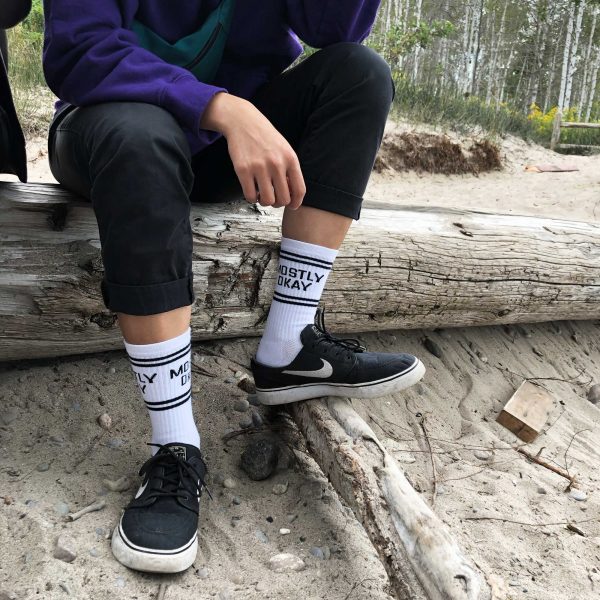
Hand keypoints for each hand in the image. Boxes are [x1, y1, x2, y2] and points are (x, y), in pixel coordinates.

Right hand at [200, 92, 304, 208]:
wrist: (243, 121)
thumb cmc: (265, 137)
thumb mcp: (284, 149)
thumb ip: (290, 170)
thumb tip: (291, 195)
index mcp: (290, 159)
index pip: (299, 190)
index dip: (296, 202)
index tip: (292, 205)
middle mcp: (277, 164)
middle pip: (283, 199)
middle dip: (279, 203)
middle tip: (273, 198)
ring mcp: (259, 167)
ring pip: (267, 201)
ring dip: (265, 202)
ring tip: (262, 194)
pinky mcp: (243, 170)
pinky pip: (250, 196)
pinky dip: (251, 198)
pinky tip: (252, 191)